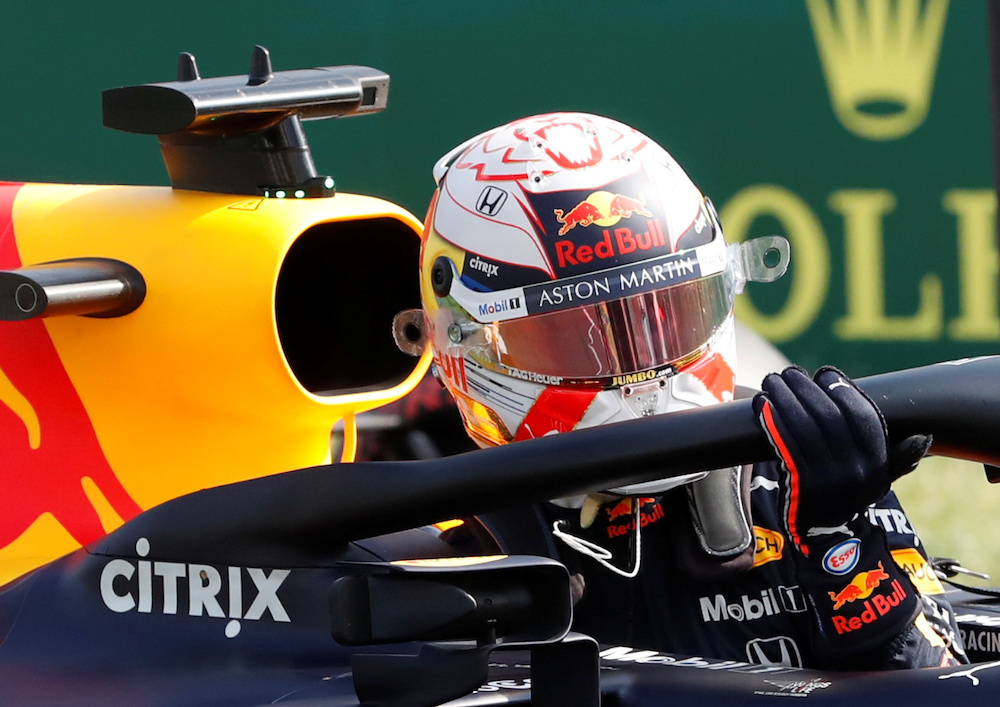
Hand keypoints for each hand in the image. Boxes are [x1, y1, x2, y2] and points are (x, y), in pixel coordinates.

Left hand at [752, 366, 929, 555]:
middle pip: (830, 417)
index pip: (864, 417)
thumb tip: (924, 438)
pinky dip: (771, 420)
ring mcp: (827, 478)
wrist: (824, 537)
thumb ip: (898, 459)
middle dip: (808, 389)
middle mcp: (857, 471)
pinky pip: (784, 443)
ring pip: (804, 427)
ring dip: (785, 398)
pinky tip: (762, 404)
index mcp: (878, 465)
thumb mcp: (879, 481)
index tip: (825, 374)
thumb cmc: (848, 496)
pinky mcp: (799, 483)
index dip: (844, 390)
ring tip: (773, 381)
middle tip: (790, 372)